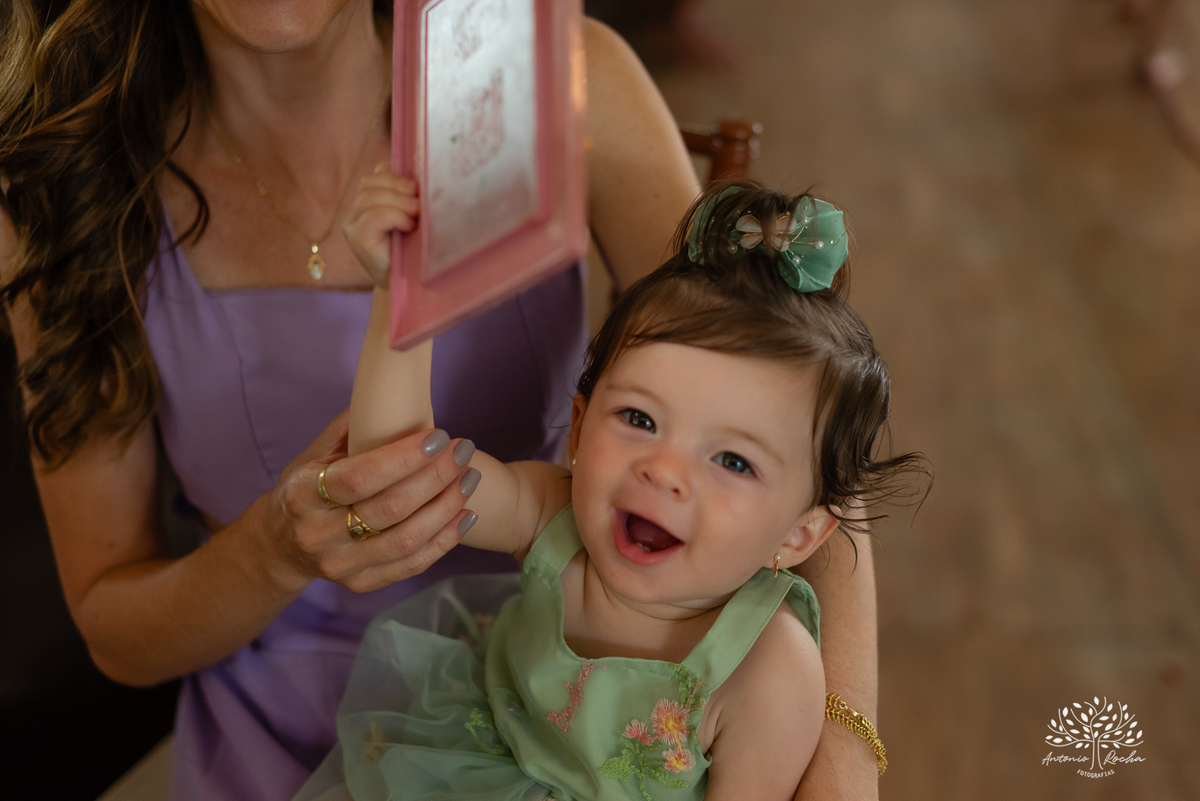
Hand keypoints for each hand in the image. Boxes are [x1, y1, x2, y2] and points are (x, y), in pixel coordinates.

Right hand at [265, 411, 478, 593]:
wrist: (281, 546)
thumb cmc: (306, 488)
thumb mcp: (313, 455)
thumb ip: (349, 429)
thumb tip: (390, 393)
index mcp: (303, 494)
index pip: (360, 477)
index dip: (404, 458)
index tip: (439, 437)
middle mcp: (319, 534)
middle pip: (390, 509)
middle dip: (436, 477)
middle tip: (463, 452)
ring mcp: (340, 564)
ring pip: (406, 540)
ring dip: (446, 508)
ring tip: (470, 478)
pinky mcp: (360, 583)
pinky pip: (411, 564)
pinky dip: (445, 540)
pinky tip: (467, 514)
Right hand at [343, 165, 419, 286]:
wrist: (406, 285)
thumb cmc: (412, 251)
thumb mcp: (412, 218)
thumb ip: (408, 198)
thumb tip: (419, 179)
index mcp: (369, 202)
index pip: (376, 174)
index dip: (396, 175)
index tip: (417, 188)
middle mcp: (356, 211)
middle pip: (371, 182)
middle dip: (399, 186)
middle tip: (420, 200)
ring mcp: (352, 225)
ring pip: (371, 197)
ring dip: (399, 202)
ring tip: (416, 215)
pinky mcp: (356, 238)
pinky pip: (373, 216)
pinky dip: (394, 216)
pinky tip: (408, 226)